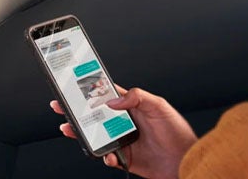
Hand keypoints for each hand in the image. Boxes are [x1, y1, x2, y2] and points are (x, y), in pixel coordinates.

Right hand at [50, 86, 197, 178]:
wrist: (187, 162)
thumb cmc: (178, 133)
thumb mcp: (160, 106)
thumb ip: (136, 97)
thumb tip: (112, 100)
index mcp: (132, 106)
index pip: (106, 93)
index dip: (89, 88)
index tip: (73, 84)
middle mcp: (124, 122)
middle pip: (94, 113)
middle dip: (75, 109)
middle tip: (60, 104)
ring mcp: (122, 139)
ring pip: (94, 134)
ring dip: (80, 132)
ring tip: (68, 127)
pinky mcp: (124, 157)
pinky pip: (106, 156)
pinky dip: (103, 156)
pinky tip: (107, 155)